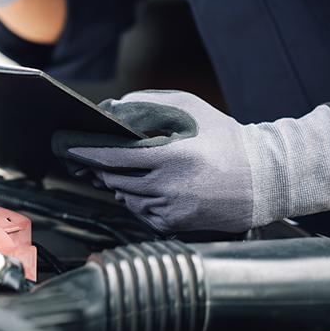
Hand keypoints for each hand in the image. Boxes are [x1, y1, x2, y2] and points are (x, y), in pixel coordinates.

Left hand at [54, 90, 329, 232]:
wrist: (264, 180)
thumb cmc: (226, 139)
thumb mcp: (190, 110)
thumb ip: (149, 104)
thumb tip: (113, 108)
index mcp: (171, 157)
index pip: (114, 156)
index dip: (86, 151)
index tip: (65, 145)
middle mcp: (169, 187)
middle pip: (114, 178)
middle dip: (99, 166)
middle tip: (88, 155)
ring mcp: (172, 210)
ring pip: (125, 196)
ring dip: (119, 182)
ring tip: (131, 168)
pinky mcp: (175, 225)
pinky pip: (141, 211)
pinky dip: (137, 198)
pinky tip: (150, 185)